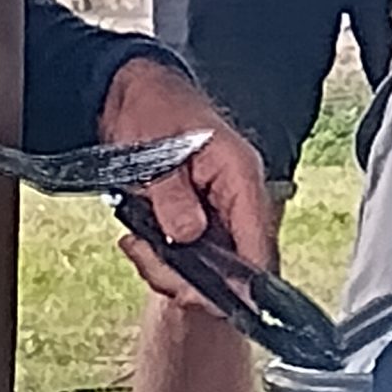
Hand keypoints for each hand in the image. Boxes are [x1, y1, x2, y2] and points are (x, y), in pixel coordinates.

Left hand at [97, 57, 276, 312]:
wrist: (132, 94)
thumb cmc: (152, 107)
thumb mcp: (155, 149)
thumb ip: (172, 195)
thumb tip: (188, 234)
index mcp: (240, 174)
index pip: (258, 242)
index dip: (241, 281)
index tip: (208, 297)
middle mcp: (237, 198)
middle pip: (237, 268)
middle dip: (193, 281)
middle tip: (151, 265)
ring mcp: (220, 212)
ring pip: (213, 271)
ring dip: (173, 273)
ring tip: (138, 248)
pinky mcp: (200, 221)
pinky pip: (194, 260)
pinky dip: (166, 263)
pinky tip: (141, 246)